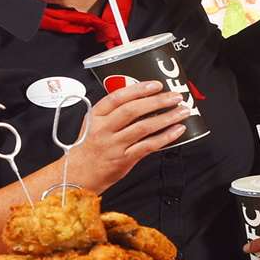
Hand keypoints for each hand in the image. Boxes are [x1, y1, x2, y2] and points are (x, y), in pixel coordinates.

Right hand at [68, 80, 189, 190]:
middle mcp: (104, 129)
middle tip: (175, 97)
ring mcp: (114, 145)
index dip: (138, 89)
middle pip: (133, 110)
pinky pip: (148, 146)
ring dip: (166, 118)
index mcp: (95, 116)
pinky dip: (165, 137)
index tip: (156, 85)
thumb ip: (112, 112)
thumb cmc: (88, 148)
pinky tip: (176, 131)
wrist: (78, 174)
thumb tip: (141, 98)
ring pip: (143, 127)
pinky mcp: (124, 159)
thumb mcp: (93, 124)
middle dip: (158, 101)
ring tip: (181, 112)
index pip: (117, 97)